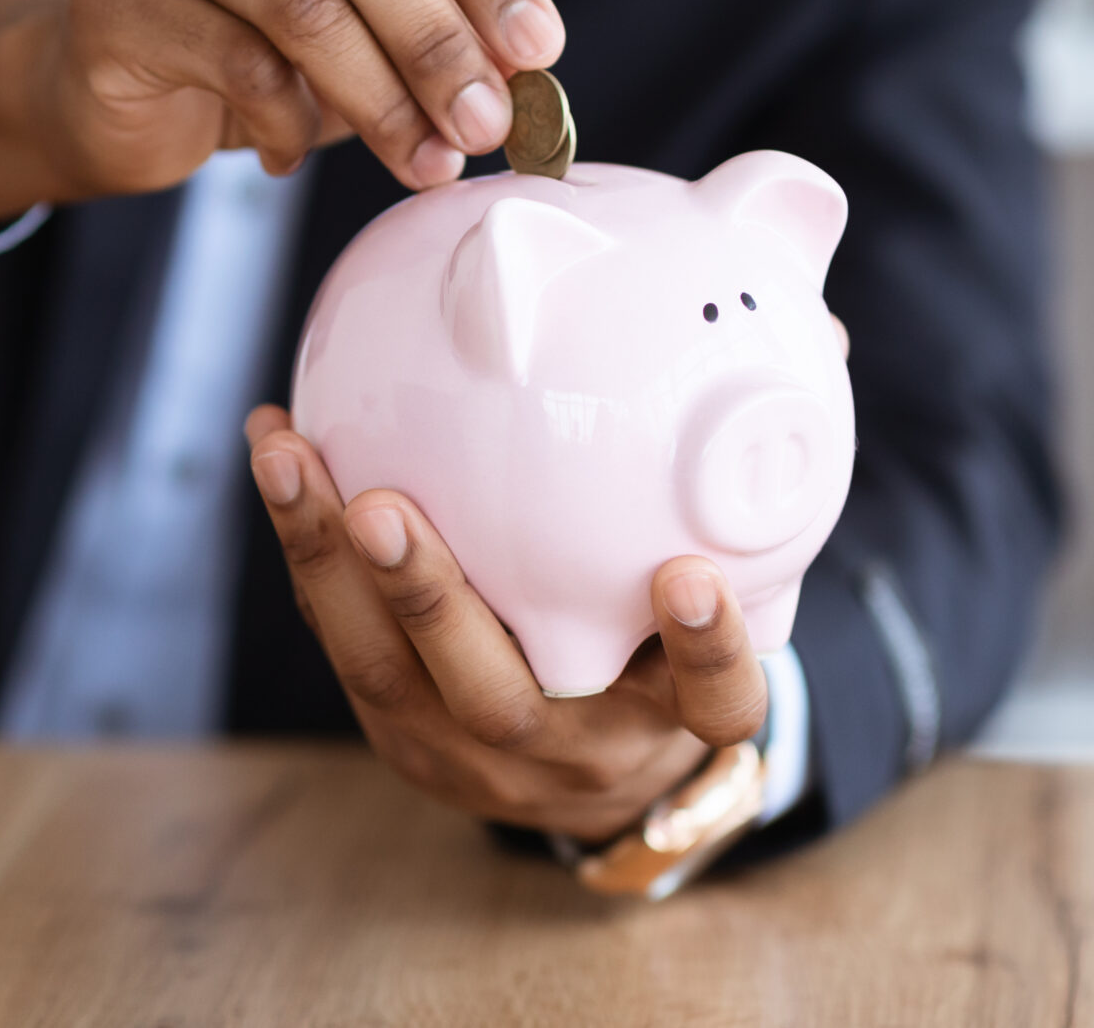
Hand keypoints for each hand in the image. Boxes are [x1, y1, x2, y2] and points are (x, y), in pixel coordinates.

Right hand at [0, 0, 564, 230]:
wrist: (104, 83)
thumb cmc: (252, 38)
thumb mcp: (357, 12)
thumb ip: (433, 18)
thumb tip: (526, 74)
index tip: (539, 50)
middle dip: (437, 39)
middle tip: (486, 127)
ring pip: (300, 2)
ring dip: (381, 96)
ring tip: (426, 162)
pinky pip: (233, 63)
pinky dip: (288, 123)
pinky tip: (296, 160)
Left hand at [243, 404, 769, 844]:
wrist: (600, 767)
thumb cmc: (671, 631)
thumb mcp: (736, 577)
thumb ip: (761, 464)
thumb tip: (816, 326)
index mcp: (675, 716)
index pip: (711, 700)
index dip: (704, 650)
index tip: (687, 579)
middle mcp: (570, 745)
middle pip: (499, 694)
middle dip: (433, 604)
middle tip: (383, 509)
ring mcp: (469, 748)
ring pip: (385, 670)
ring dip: (326, 559)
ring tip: (288, 453)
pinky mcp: (396, 723)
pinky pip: (339, 633)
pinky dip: (303, 542)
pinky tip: (277, 441)